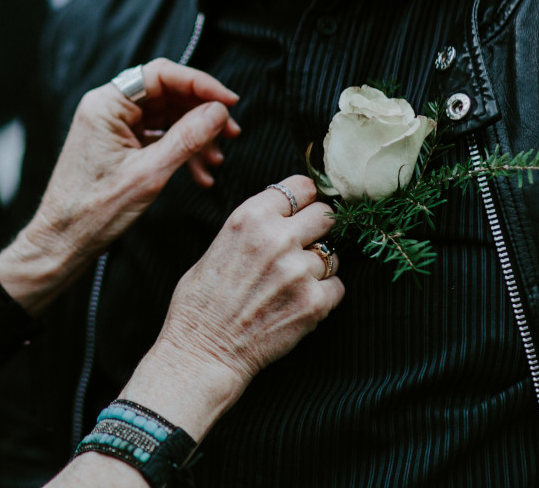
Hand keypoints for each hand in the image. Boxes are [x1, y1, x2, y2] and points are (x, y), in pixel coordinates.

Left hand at [0, 60, 239, 303]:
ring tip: (216, 162)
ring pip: (166, 117)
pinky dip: (179, 151)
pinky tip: (199, 173)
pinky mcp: (118, 145)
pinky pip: (156, 136)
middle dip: (202, 115)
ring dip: (195, 137)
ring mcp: (112, 126)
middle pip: (167, 95)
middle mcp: (107, 108)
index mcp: (106, 105)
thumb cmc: (95, 211)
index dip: (200, 84)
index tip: (230, 102)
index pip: (161, 75)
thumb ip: (186, 138)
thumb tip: (218, 111)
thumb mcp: (149, 173)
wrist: (63, 242)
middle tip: (231, 134)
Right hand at [154, 175, 343, 390]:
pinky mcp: (314, 302)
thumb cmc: (201, 302)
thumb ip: (253, 227)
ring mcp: (299, 270)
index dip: (305, 198)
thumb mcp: (218, 245)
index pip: (300, 186)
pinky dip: (324, 294)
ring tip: (293, 282)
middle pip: (325, 214)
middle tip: (306, 244)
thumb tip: (282, 215)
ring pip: (332, 254)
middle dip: (317, 228)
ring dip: (319, 266)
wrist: (204, 352)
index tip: (305, 208)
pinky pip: (337, 286)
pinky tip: (299, 302)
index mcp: (250, 217)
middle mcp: (277, 238)